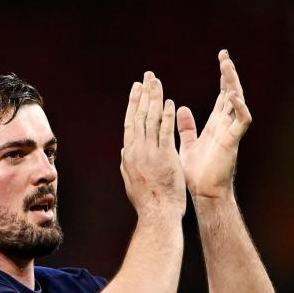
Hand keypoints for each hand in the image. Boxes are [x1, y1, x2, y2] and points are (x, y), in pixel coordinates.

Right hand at [120, 71, 185, 218]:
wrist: (157, 215)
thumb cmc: (147, 202)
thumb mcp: (130, 182)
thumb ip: (126, 165)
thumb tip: (124, 152)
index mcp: (128, 155)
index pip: (130, 123)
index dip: (133, 104)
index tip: (137, 89)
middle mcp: (136, 150)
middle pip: (139, 116)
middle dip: (143, 94)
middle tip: (147, 77)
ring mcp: (150, 153)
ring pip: (151, 120)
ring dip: (154, 99)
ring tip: (157, 83)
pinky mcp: (165, 157)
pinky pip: (165, 132)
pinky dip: (167, 116)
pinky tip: (170, 103)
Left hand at [176, 50, 251, 198]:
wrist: (203, 194)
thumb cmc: (196, 174)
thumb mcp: (188, 145)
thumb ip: (187, 127)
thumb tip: (180, 108)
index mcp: (215, 125)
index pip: (222, 96)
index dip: (223, 78)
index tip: (221, 58)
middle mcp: (225, 125)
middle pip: (231, 93)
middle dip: (229, 74)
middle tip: (225, 55)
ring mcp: (230, 132)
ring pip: (237, 102)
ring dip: (233, 84)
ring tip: (227, 67)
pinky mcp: (232, 142)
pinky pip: (241, 121)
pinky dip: (239, 108)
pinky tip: (232, 96)